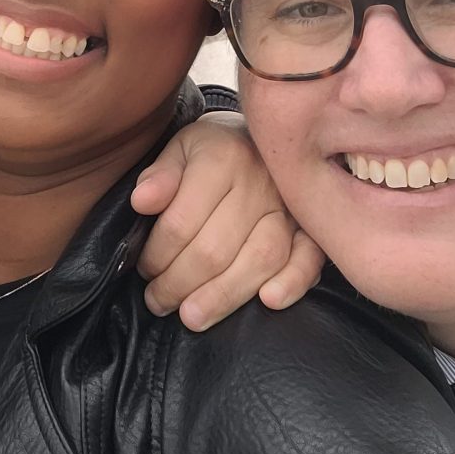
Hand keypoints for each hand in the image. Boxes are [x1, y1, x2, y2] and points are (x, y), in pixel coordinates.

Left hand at [130, 110, 325, 330]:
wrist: (268, 136)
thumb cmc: (215, 148)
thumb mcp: (180, 148)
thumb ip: (160, 175)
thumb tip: (141, 202)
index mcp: (221, 159)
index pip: (182, 221)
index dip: (157, 253)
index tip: (144, 270)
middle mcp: (259, 182)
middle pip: (215, 248)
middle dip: (179, 283)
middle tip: (159, 301)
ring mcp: (289, 206)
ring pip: (258, 260)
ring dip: (223, 296)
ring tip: (192, 317)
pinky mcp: (313, 226)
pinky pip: (309, 258)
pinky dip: (291, 283)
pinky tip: (267, 301)